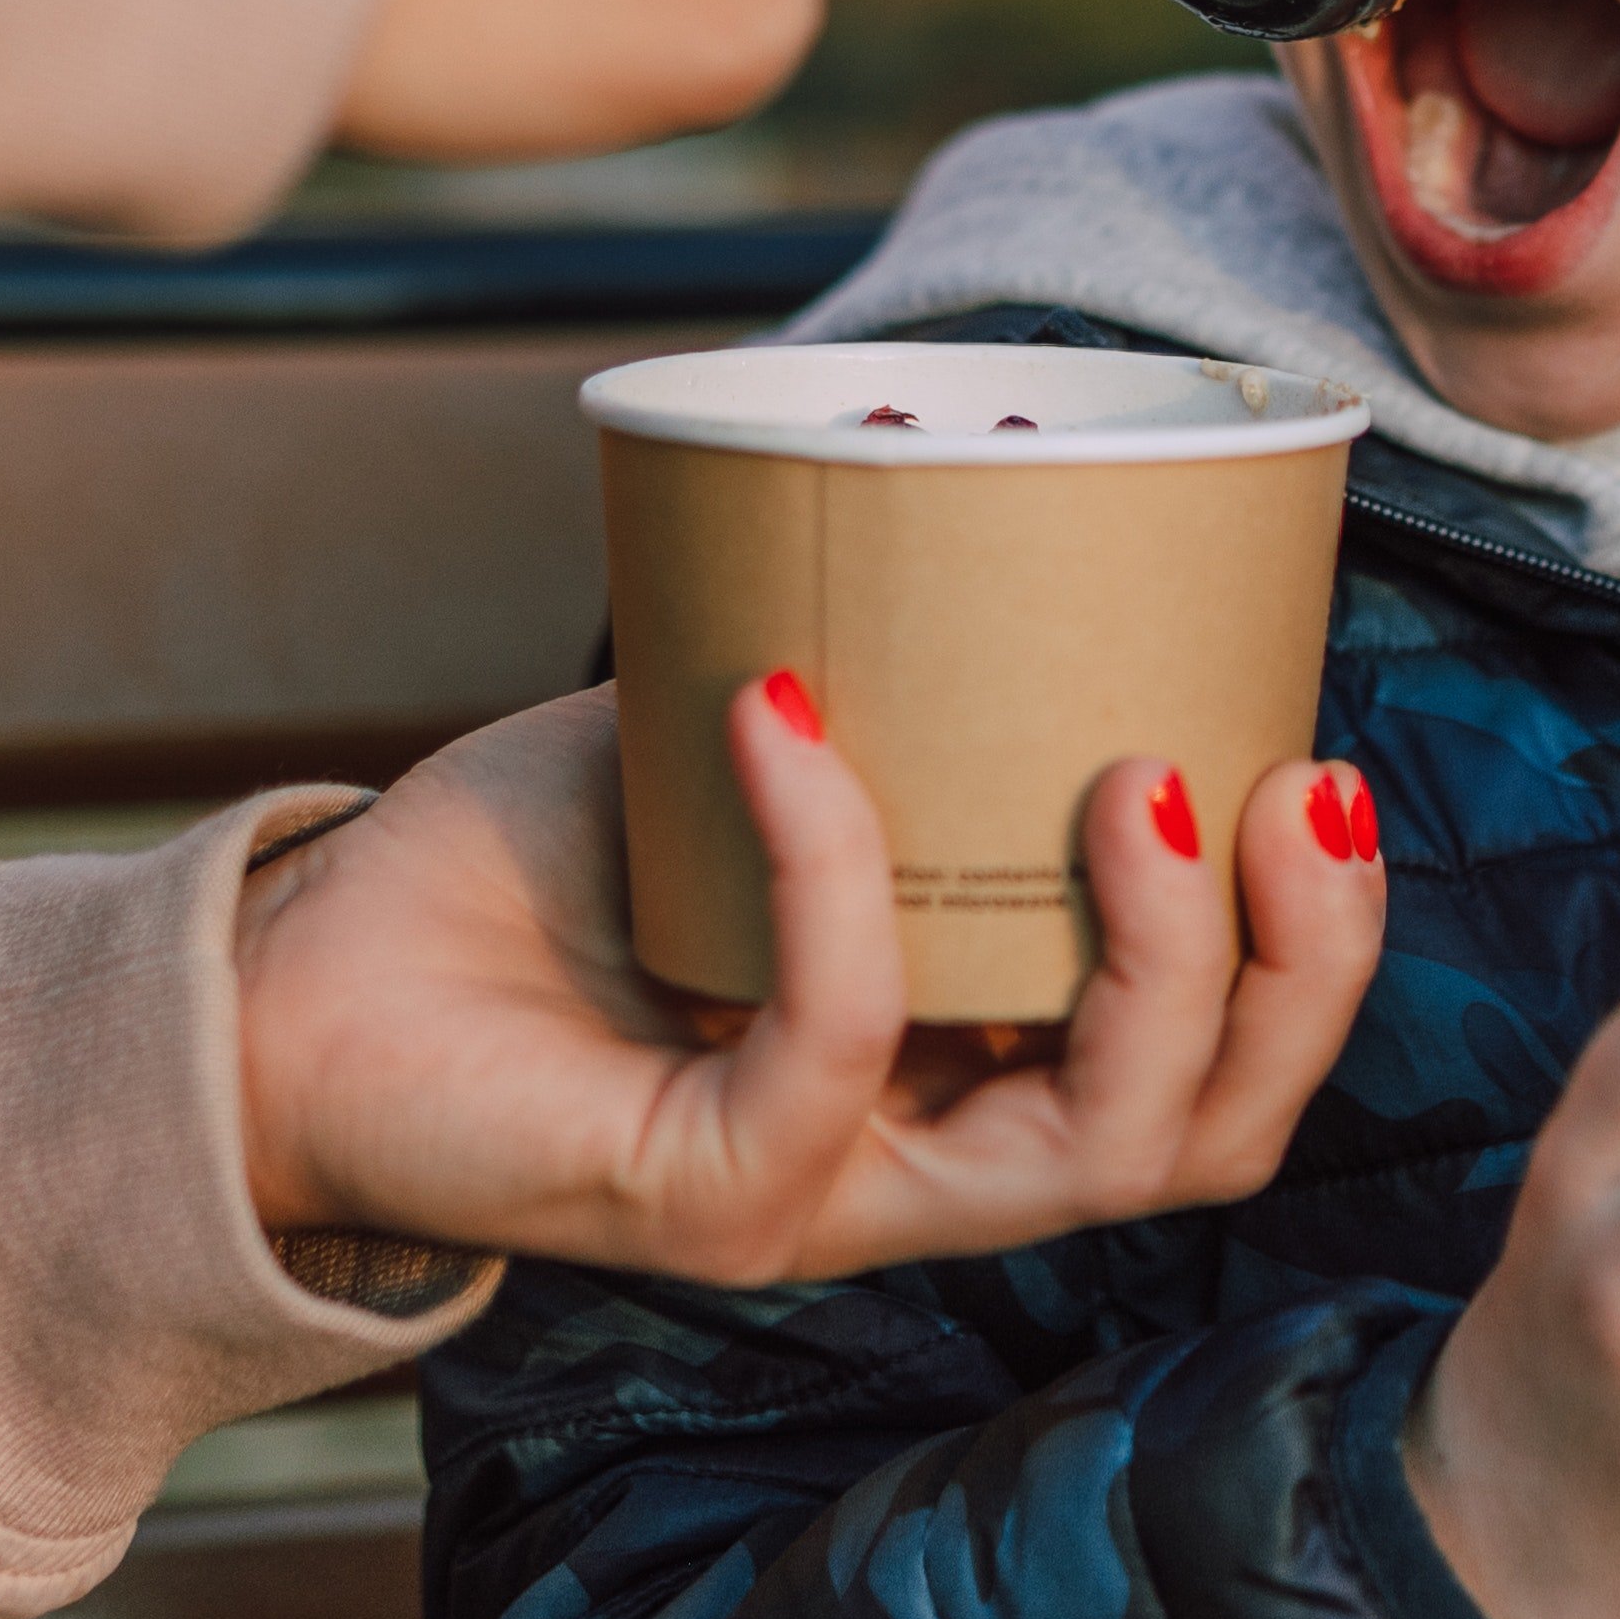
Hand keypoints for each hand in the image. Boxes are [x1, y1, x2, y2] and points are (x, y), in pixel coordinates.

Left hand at [234, 680, 1382, 1287]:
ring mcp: (829, 1192)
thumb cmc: (528, 866)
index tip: (1317, 761)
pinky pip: (836, 1040)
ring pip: (1086, 1153)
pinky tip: (789, 712)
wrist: (302, 980)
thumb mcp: (752, 733)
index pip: (1219, 1071)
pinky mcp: (709, 1194)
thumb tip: (964, 424)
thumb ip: (870, 640)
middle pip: (1202, 1135)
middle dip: (1294, 971)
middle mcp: (933, 1158)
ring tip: (1136, 779)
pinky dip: (836, 863)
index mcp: (981, 1066)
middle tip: (1281, 783)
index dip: (1313, 948)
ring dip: (1152, 961)